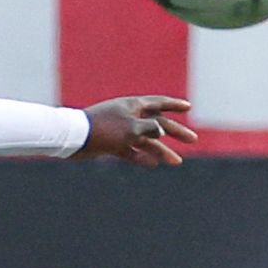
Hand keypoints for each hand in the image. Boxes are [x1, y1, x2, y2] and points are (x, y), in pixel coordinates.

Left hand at [79, 94, 194, 164]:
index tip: (188, 107)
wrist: (75, 138)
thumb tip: (163, 129)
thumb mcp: (131, 128)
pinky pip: (133, 151)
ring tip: (176, 162)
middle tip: (193, 140)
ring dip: (162, 150)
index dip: (175, 105)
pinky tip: (153, 165)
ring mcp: (121, 130)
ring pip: (147, 140)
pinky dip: (143, 157)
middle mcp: (129, 116)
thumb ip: (150, 128)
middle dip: (176, 132)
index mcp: (133, 105)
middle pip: (157, 123)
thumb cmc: (104, 129)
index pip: (159, 103)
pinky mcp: (113, 144)